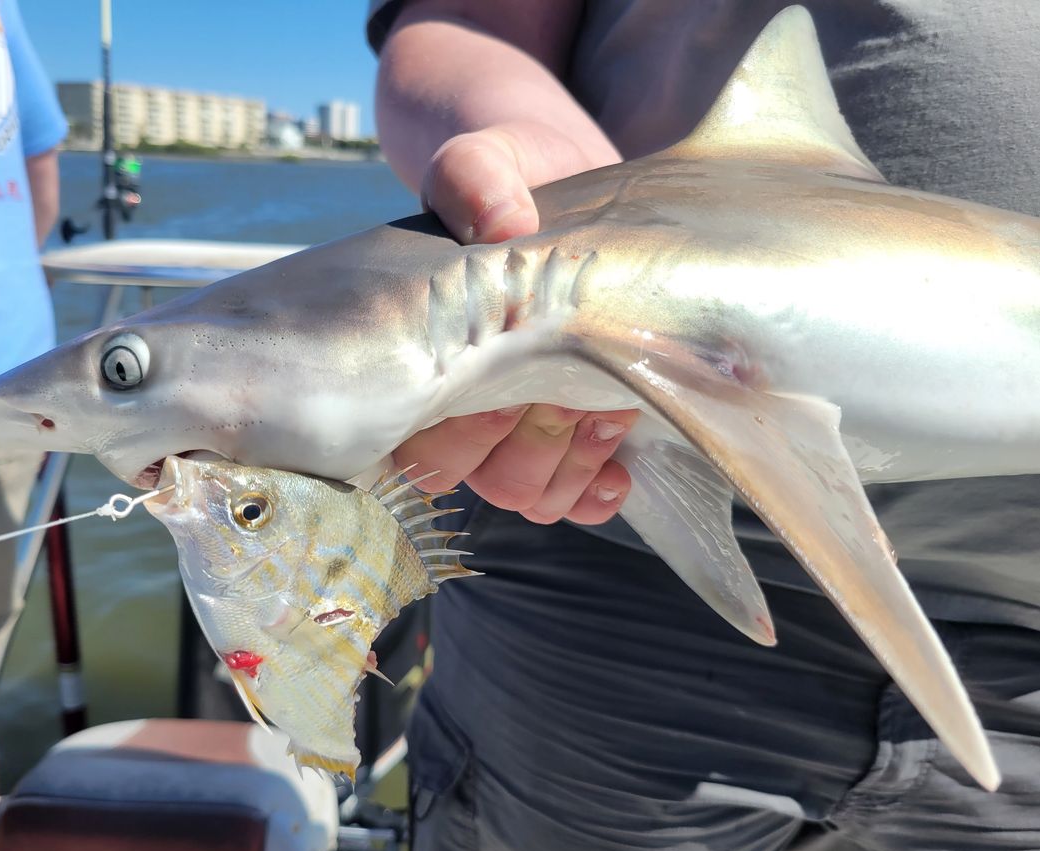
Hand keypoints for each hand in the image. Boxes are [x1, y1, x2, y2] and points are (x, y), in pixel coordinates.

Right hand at [397, 125, 638, 524]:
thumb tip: (502, 224)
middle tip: (576, 392)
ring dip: (569, 466)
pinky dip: (595, 495)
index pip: (422, 435)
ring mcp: (522, 423)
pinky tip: (621, 469)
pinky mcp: (576, 430)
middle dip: (532, 448)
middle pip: (481, 477)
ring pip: (526, 494)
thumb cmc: (513, 180)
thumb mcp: (488, 159)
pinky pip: (572, 497)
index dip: (468, 431)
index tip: (521, 384)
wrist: (569, 186)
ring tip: (611, 414)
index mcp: (432, 353)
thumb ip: (474, 176)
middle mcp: (468, 401)